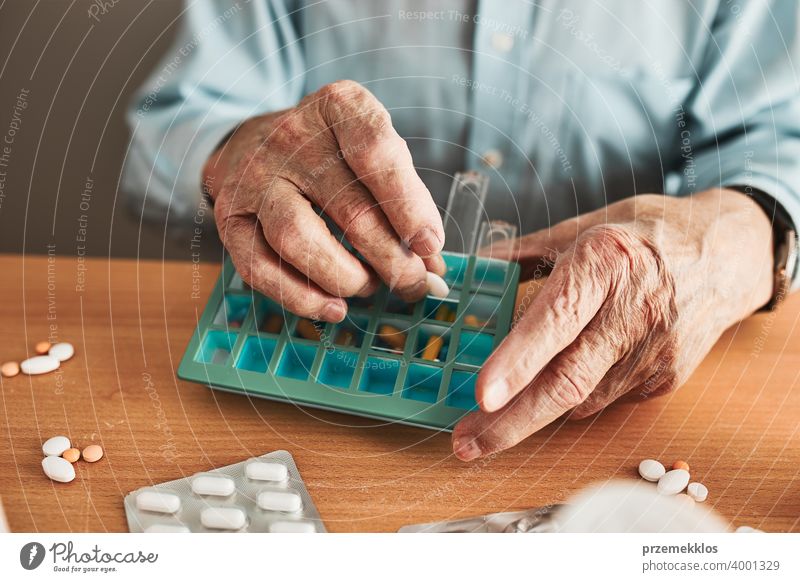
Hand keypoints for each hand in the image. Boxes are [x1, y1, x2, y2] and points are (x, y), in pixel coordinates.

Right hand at [205, 80, 444, 321]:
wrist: (253, 141)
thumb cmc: (331, 152)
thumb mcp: (372, 152)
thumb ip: (406, 200)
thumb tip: (433, 265)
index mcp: (338, 107)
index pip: (376, 153)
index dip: (408, 205)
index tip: (429, 245)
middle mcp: (292, 137)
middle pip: (349, 208)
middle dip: (391, 259)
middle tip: (413, 283)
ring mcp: (255, 176)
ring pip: (300, 239)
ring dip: (346, 277)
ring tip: (369, 287)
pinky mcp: (230, 216)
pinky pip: (260, 267)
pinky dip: (302, 298)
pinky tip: (333, 307)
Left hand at [452, 189, 773, 460]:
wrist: (729, 256)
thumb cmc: (649, 234)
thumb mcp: (588, 225)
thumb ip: (528, 250)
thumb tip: (477, 263)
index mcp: (606, 262)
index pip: (556, 319)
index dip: (518, 361)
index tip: (482, 395)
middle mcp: (633, 311)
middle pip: (567, 380)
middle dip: (510, 421)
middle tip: (466, 443)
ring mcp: (655, 351)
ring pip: (581, 399)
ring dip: (533, 414)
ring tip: (496, 419)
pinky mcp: (667, 378)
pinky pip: (605, 399)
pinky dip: (574, 399)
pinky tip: (561, 385)